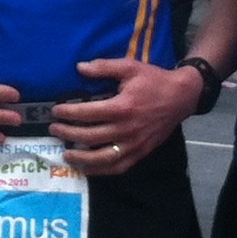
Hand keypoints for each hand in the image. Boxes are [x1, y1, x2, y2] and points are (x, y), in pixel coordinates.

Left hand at [50, 55, 199, 175]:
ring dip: (81, 158)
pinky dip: (101, 171)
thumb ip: (104, 67)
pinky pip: (118, 167)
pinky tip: (88, 168)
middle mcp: (127, 129)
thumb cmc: (154, 80)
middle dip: (68, 133)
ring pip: (102, 158)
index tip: (55, 111)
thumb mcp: (130, 66)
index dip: (68, 113)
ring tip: (66, 154)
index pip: (87, 113)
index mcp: (122, 107)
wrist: (182, 97)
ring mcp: (134, 144)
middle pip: (90, 136)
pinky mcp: (141, 153)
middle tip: (54, 129)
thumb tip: (79, 68)